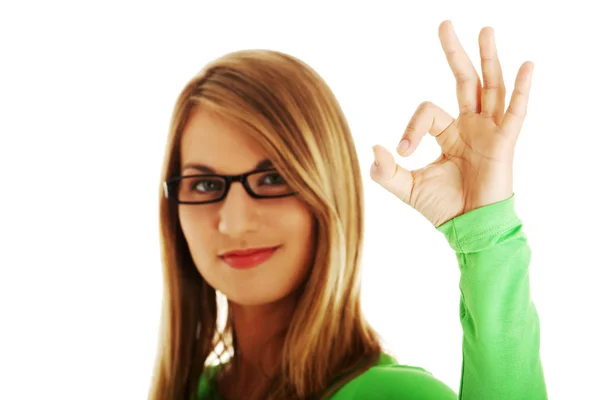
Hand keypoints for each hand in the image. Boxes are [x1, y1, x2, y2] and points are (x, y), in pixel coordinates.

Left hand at [370, 20, 533, 226]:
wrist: (468, 228)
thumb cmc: (442, 208)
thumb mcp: (406, 187)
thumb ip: (385, 172)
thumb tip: (374, 148)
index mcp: (448, 133)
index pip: (427, 111)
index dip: (411, 126)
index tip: (402, 150)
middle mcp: (470, 126)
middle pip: (464, 81)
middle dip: (455, 53)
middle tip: (445, 24)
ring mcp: (490, 132)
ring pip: (490, 87)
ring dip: (489, 58)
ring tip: (486, 30)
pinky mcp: (504, 142)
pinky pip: (516, 112)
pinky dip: (521, 89)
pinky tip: (526, 65)